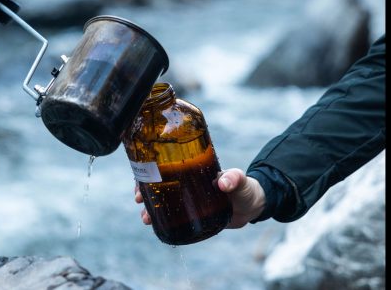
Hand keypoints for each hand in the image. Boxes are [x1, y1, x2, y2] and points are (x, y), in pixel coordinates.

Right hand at [134, 168, 265, 228]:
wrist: (252, 207)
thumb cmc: (245, 188)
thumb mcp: (241, 181)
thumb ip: (235, 179)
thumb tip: (223, 182)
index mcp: (193, 169)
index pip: (165, 165)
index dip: (149, 170)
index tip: (139, 178)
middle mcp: (187, 182)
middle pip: (158, 183)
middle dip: (143, 190)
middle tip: (138, 199)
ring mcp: (188, 199)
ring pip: (162, 201)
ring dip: (149, 208)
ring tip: (145, 218)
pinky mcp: (192, 215)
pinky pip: (171, 216)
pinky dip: (160, 219)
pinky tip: (154, 225)